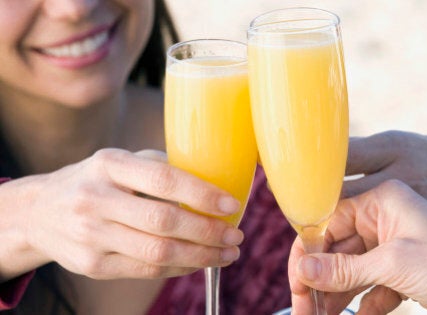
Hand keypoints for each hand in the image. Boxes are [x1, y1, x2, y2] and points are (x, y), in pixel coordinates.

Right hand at [0, 149, 242, 280]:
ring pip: (157, 253)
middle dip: (208, 232)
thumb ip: (159, 168)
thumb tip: (216, 180)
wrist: (39, 212)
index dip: (202, 194)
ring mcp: (91, 235)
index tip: (231, 204)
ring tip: (227, 254)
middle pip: (164, 222)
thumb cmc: (95, 181)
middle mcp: (95, 199)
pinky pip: (146, 270)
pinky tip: (199, 261)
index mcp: (108, 165)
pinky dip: (180, 268)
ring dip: (201, 256)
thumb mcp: (119, 162)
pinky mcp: (92, 265)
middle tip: (236, 235)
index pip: (164, 180)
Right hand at [289, 180, 426, 313]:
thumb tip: (303, 268)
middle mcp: (384, 220)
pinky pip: (371, 287)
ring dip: (335, 295)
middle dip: (318, 278)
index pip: (328, 220)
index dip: (308, 251)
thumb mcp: (394, 264)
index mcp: (382, 200)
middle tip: (304, 307)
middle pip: (335, 248)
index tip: (297, 281)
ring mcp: (394, 247)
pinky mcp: (403, 272)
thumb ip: (344, 268)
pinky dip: (362, 304)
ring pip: (350, 270)